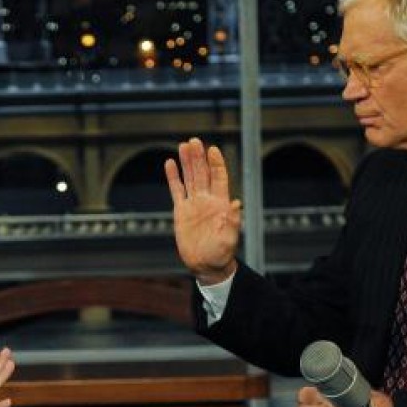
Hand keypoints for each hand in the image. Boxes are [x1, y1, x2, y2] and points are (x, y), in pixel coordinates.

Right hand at [164, 138, 241, 284]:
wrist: (206, 265)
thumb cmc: (221, 254)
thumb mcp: (229, 239)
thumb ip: (233, 221)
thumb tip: (237, 203)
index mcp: (220, 204)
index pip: (219, 178)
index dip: (216, 164)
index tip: (212, 149)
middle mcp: (207, 200)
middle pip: (202, 173)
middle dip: (199, 157)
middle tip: (194, 141)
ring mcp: (194, 204)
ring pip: (189, 178)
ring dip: (187, 162)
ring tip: (183, 145)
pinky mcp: (181, 211)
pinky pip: (176, 191)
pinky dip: (173, 177)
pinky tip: (170, 164)